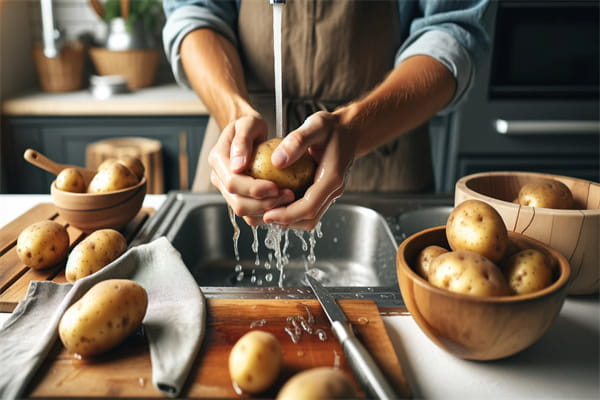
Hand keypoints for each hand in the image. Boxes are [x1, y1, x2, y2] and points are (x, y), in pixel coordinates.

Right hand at [208, 115, 294, 225]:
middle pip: (238, 203)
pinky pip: (251, 214)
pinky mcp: (239, 197)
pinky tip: (284, 205)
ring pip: (245, 212)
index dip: (255, 189)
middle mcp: (219, 178)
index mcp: (218, 160)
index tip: (276, 186)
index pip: (233, 183)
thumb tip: (237, 166)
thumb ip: (242, 141)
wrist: (248, 132)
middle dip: (264, 204)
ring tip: (288, 199)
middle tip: (288, 195)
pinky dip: (268, 213)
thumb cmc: (249, 126)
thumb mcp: (248, 124)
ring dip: (268, 211)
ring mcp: (228, 190)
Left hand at [263, 111, 358, 229]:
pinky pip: (308, 208)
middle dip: (284, 221)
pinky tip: (274, 203)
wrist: (349, 131)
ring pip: (309, 217)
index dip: (287, 215)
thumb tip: (277, 161)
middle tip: (260, 217)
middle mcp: (333, 190)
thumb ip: (297, 141)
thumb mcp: (315, 125)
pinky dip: (292, 211)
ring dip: (287, 219)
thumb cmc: (332, 127)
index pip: (309, 207)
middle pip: (309, 218)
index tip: (267, 215)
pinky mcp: (324, 193)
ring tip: (264, 212)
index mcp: (332, 178)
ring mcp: (330, 193)